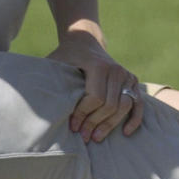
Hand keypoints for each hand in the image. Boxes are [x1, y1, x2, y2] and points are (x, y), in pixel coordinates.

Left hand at [47, 26, 143, 142]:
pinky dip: (135, 118)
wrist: (84, 41)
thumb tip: (39, 100)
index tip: (73, 127)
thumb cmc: (66, 55)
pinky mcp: (133, 81)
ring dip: (111, 125)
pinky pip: (138, 103)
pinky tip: (126, 132)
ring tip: (97, 138)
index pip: (95, 98)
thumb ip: (50, 78)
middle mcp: (116, 70)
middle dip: (95, 123)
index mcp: (98, 65)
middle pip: (110, 105)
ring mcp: (127, 75)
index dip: (83, 115)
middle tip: (84, 137)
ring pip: (124, 107)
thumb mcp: (55, 62)